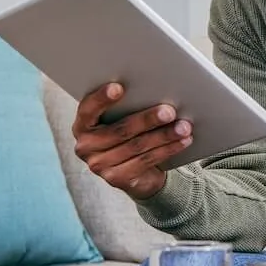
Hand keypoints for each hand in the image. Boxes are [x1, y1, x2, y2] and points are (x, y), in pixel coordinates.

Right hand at [71, 83, 192, 198]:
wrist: (135, 172)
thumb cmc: (128, 135)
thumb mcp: (121, 119)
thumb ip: (127, 107)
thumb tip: (155, 91)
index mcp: (82, 125)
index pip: (88, 110)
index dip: (102, 99)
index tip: (119, 87)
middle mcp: (85, 146)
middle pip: (120, 130)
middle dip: (148, 119)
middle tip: (170, 111)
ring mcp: (99, 165)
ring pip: (137, 146)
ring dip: (164, 135)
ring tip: (184, 126)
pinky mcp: (116, 179)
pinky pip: (146, 161)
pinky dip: (168, 149)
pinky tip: (183, 141)